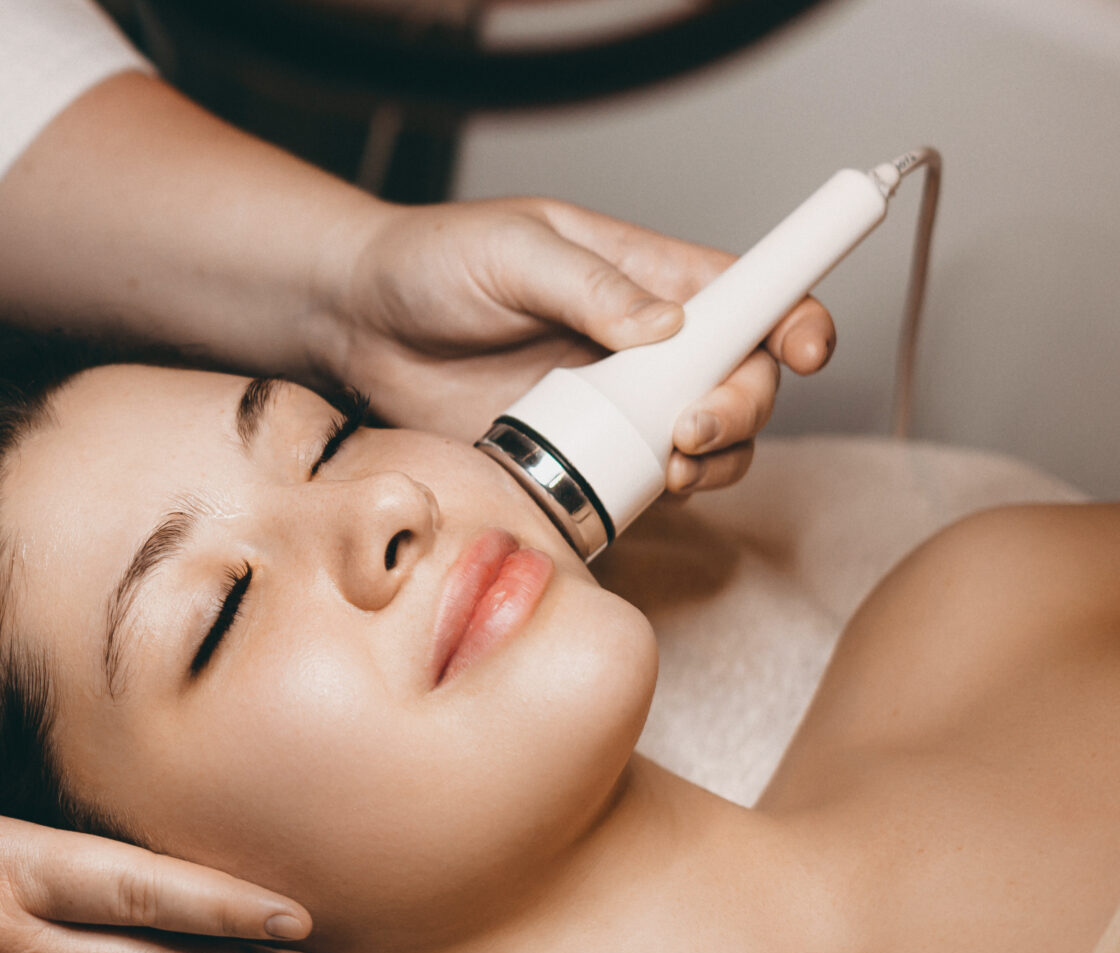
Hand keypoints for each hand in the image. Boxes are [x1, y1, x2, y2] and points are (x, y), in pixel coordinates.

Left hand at [318, 197, 837, 494]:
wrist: (354, 324)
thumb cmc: (430, 263)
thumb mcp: (511, 251)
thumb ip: (589, 286)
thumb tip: (666, 326)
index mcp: (646, 274)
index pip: (750, 291)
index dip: (794, 317)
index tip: (804, 349)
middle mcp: (646, 343)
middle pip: (744, 378)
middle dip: (742, 407)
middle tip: (692, 428)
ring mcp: (615, 403)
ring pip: (709, 440)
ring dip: (714, 459)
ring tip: (671, 464)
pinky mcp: (576, 454)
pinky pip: (644, 483)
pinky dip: (660, 494)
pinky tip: (640, 492)